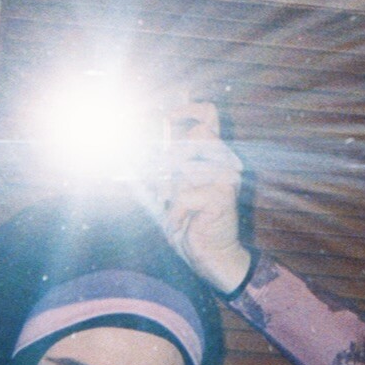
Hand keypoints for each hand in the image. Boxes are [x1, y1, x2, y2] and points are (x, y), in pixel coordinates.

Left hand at [161, 101, 251, 294]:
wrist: (212, 257)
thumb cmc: (190, 222)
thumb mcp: (170, 189)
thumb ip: (160, 166)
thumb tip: (137, 145)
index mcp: (213, 155)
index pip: (207, 114)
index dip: (185, 108)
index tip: (165, 118)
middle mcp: (224, 161)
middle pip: (198, 133)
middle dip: (173, 157)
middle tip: (167, 185)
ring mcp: (226, 177)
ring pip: (185, 164)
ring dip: (172, 190)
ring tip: (178, 210)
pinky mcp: (222, 196)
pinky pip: (183, 195)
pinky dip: (176, 212)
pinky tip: (184, 223)